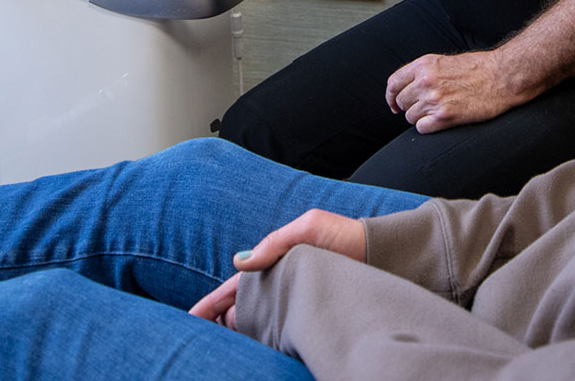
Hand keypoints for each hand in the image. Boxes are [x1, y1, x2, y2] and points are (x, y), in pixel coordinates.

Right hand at [187, 209, 366, 328]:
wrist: (382, 252)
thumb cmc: (345, 236)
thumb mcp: (307, 227)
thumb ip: (274, 244)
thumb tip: (239, 262)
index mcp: (276, 261)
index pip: (235, 286)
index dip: (213, 302)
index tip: (192, 317)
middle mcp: (282, 283)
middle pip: (242, 308)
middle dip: (221, 321)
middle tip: (203, 337)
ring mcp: (296, 299)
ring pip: (260, 321)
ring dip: (241, 332)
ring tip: (224, 346)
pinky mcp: (312, 312)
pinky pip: (283, 329)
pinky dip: (267, 339)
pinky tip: (258, 349)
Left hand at [385, 51, 530, 133]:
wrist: (502, 76)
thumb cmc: (479, 68)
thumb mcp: (445, 61)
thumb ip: (424, 72)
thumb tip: (407, 87)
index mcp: (424, 65)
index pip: (393, 83)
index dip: (391, 96)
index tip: (394, 104)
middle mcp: (426, 81)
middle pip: (401, 102)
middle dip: (409, 107)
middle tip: (423, 108)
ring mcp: (435, 99)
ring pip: (410, 117)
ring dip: (420, 117)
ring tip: (437, 112)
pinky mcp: (446, 116)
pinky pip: (422, 128)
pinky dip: (428, 127)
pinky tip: (439, 121)